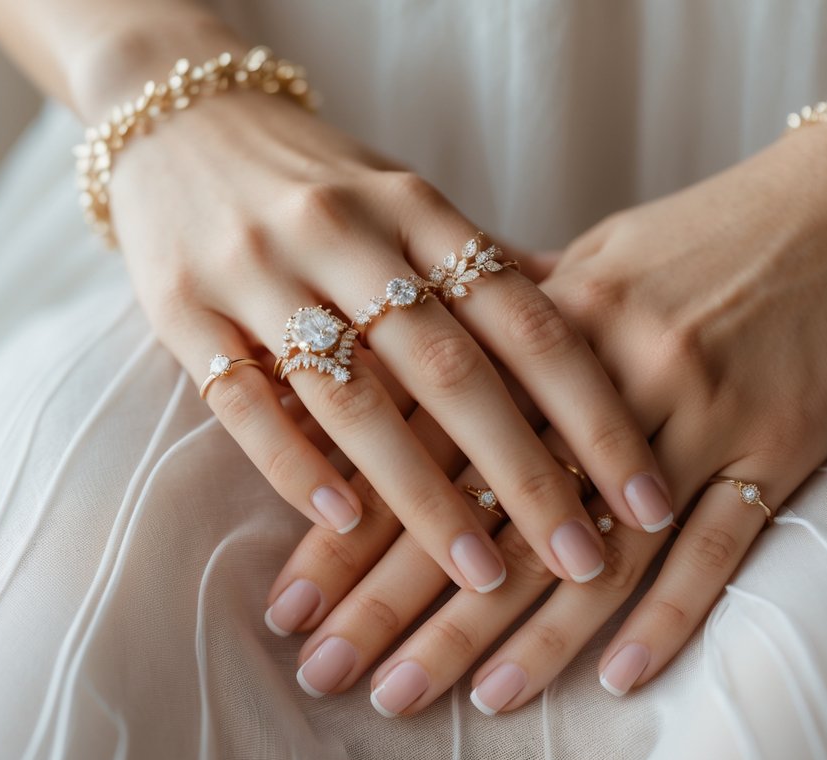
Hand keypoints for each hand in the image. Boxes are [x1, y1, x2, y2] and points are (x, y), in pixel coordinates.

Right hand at [95, 53, 671, 593]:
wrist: (177, 114)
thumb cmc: (318, 176)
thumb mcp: (407, 200)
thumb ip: (483, 267)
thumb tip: (591, 331)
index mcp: (416, 208)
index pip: (526, 321)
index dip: (595, 414)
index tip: (648, 496)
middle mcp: (343, 234)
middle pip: (452, 370)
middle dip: (527, 477)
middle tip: (586, 564)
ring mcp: (257, 270)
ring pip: (354, 397)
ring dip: (423, 498)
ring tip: (482, 578)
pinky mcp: (181, 308)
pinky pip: (243, 401)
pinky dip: (297, 466)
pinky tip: (347, 524)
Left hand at [269, 120, 826, 711]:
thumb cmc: (711, 235)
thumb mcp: (597, 261)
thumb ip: (511, 327)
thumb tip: (422, 372)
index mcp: (549, 319)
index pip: (428, 444)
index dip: (358, 529)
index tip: (296, 604)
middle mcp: (613, 369)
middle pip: (495, 505)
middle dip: (409, 602)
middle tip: (341, 677)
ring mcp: (700, 408)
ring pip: (602, 540)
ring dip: (531, 634)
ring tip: (466, 702)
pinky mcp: (780, 442)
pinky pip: (720, 545)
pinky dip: (672, 615)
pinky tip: (621, 680)